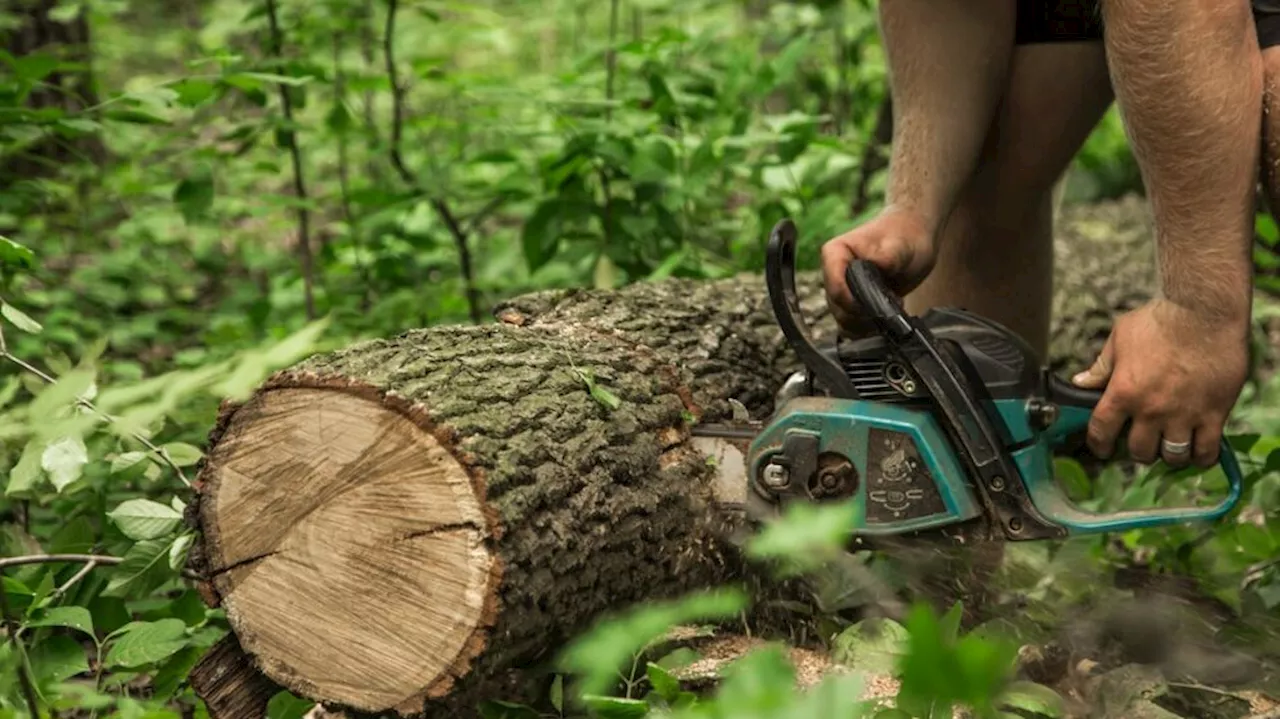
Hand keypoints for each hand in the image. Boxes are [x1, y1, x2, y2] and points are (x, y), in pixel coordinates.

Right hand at [820, 207, 937, 333]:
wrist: (913, 236)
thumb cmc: (905, 234)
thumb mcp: (900, 244)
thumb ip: (888, 256)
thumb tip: (878, 264)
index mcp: (835, 254)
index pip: (835, 288)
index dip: (855, 303)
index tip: (877, 304)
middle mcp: (833, 273)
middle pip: (837, 308)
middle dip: (864, 315)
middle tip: (890, 306)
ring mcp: (842, 289)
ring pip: (843, 320)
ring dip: (867, 323)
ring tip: (891, 309)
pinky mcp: (852, 302)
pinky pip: (851, 325)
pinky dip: (868, 328)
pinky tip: (886, 318)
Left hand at [1071, 298, 1248, 467]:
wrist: (1205, 311)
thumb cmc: (1160, 319)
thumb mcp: (1120, 338)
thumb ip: (1101, 366)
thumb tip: (1080, 382)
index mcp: (1123, 392)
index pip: (1101, 432)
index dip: (1099, 445)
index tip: (1102, 449)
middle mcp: (1151, 409)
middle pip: (1139, 451)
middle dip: (1138, 450)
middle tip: (1143, 440)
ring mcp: (1184, 414)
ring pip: (1172, 456)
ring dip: (1168, 454)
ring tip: (1169, 444)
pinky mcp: (1214, 413)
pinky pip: (1207, 450)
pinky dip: (1201, 456)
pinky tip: (1197, 448)